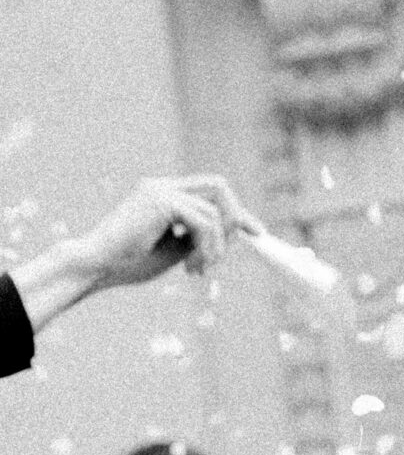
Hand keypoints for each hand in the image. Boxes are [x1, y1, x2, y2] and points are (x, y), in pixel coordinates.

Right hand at [71, 176, 259, 289]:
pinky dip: (207, 246)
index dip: (236, 210)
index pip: (209, 190)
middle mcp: (162, 185)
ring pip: (214, 211)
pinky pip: (204, 221)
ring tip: (198, 269)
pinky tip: (192, 266)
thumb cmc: (128, 263)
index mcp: (163, 194)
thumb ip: (198, 237)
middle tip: (224, 256)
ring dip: (216, 246)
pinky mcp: (160, 201)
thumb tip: (230, 235)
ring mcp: (160, 189)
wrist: (95, 266)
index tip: (256, 232)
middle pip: (219, 187)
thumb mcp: (174, 250)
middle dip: (234, 219)